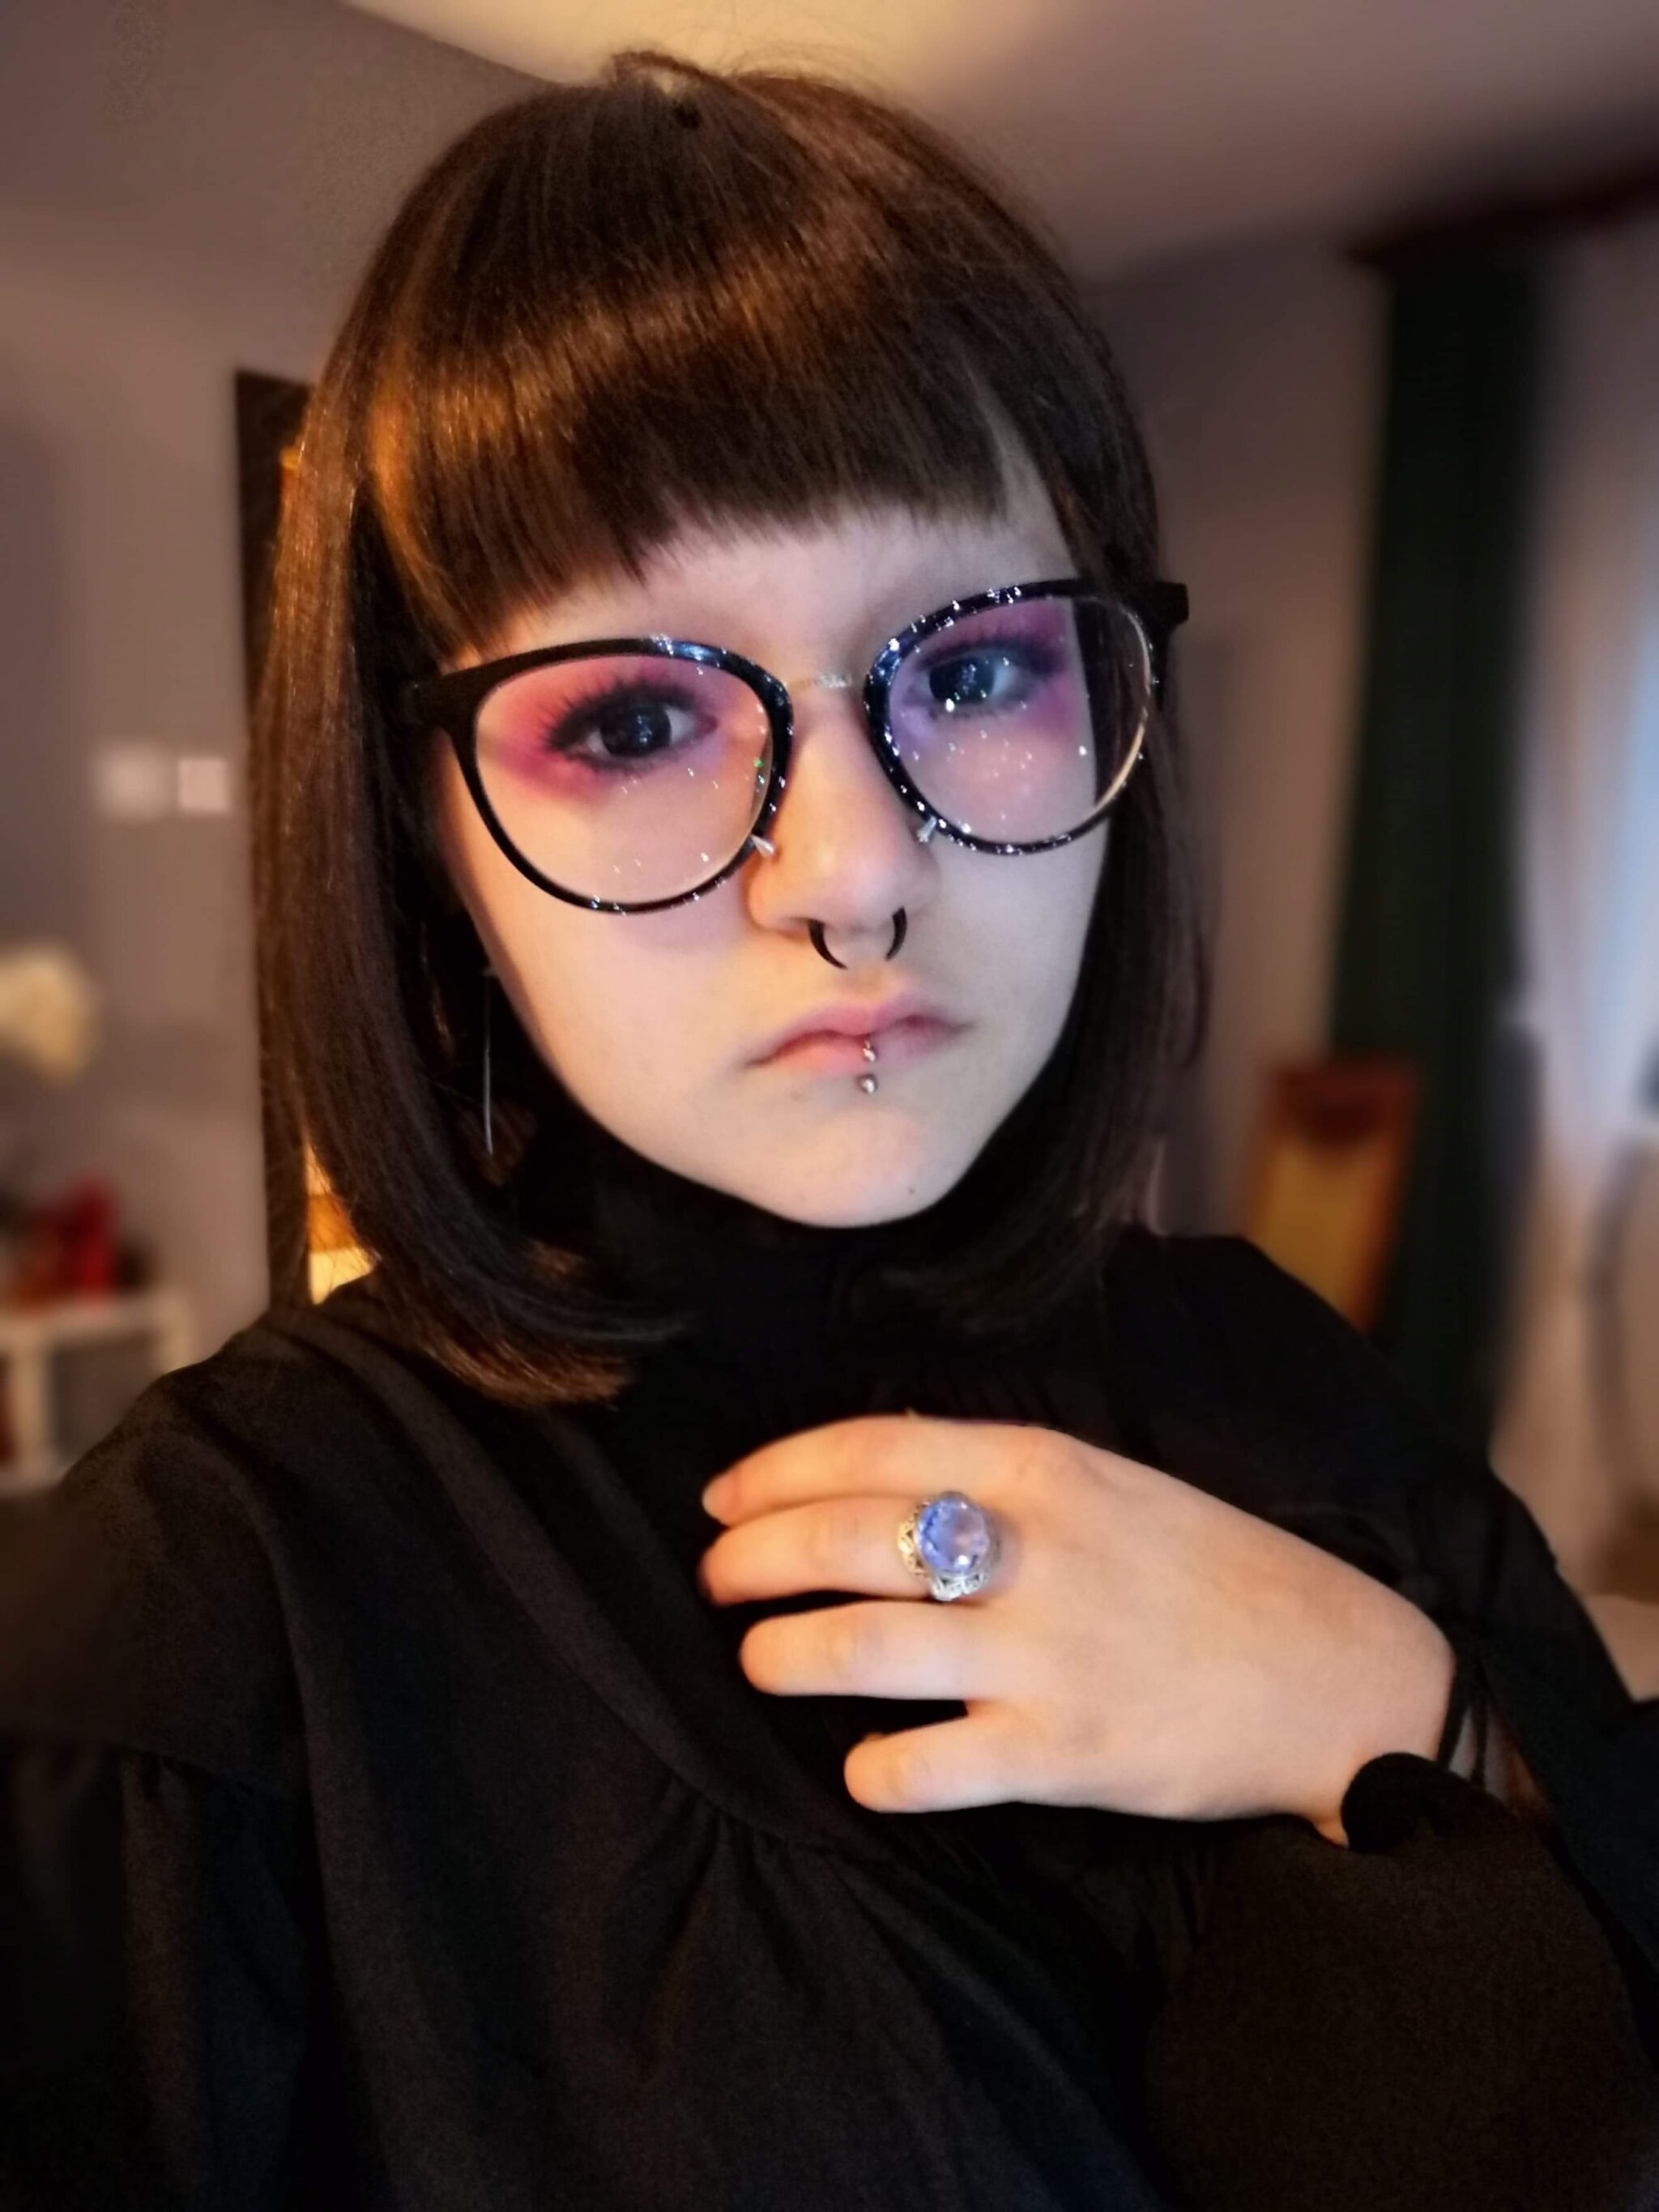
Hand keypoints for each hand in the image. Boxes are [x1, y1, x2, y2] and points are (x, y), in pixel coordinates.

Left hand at [698, 1415, 1456, 1843]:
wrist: (1337, 1673)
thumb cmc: (1211, 1572)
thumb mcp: (1110, 1483)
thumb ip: (997, 1478)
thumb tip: (863, 1487)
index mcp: (1044, 1466)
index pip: (867, 1447)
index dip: (772, 1473)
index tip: (721, 1499)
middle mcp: (1036, 1548)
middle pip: (842, 1541)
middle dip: (751, 1561)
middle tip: (717, 1583)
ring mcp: (1049, 1652)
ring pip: (861, 1647)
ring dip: (783, 1654)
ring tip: (761, 1660)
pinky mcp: (1067, 1750)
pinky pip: (927, 1766)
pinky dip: (872, 1771)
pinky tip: (861, 1768)